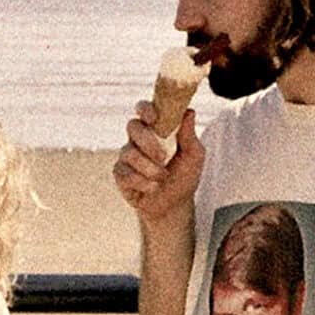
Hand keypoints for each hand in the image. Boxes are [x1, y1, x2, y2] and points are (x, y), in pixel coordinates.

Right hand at [113, 102, 203, 221]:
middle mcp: (138, 139)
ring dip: (150, 168)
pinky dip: (143, 182)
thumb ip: (189, 135)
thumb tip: (189, 111)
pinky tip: (153, 187)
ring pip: (130, 153)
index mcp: (155, 129)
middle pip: (132, 127)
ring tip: (162, 178)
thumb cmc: (184, 176)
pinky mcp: (120, 174)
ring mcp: (127, 156)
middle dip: (148, 142)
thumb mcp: (193, 155)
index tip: (154, 117)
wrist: (175, 205)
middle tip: (163, 157)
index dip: (145, 109)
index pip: (143, 109)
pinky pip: (126, 174)